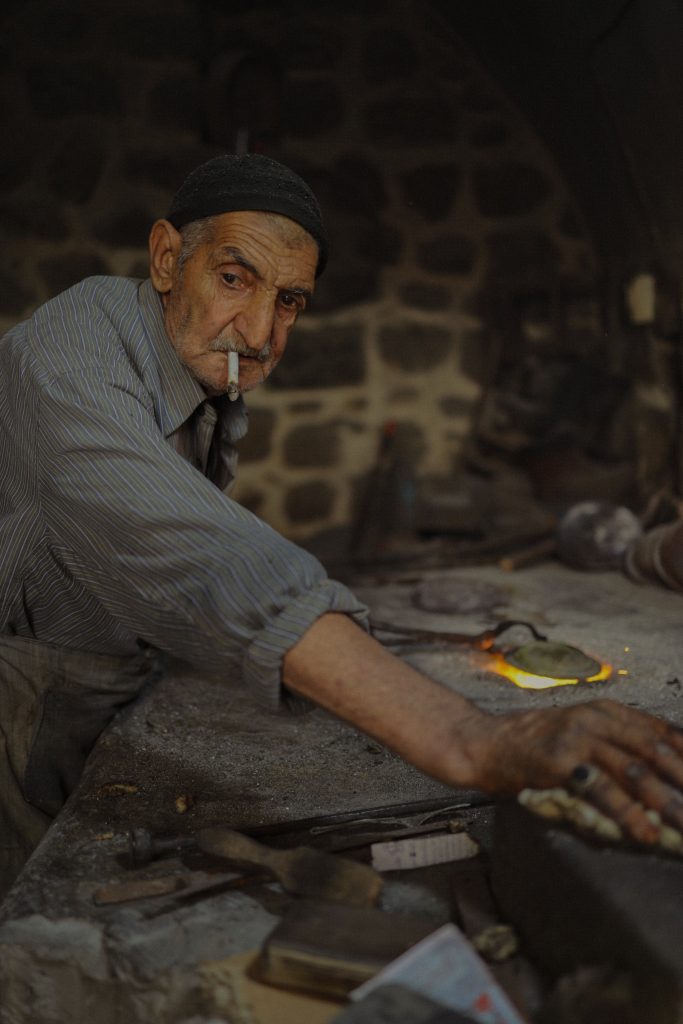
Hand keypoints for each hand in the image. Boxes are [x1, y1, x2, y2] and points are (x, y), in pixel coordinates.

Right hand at [474, 699, 682, 843]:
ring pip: (634, 769)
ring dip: (667, 801)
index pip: (661, 731)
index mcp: (606, 711)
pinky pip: (601, 788)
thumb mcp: (579, 734)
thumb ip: (614, 747)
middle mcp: (595, 718)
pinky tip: (644, 831)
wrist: (483, 744)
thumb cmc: (532, 745)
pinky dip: (627, 812)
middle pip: (655, 749)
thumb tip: (657, 779)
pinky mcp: (558, 760)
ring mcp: (577, 737)